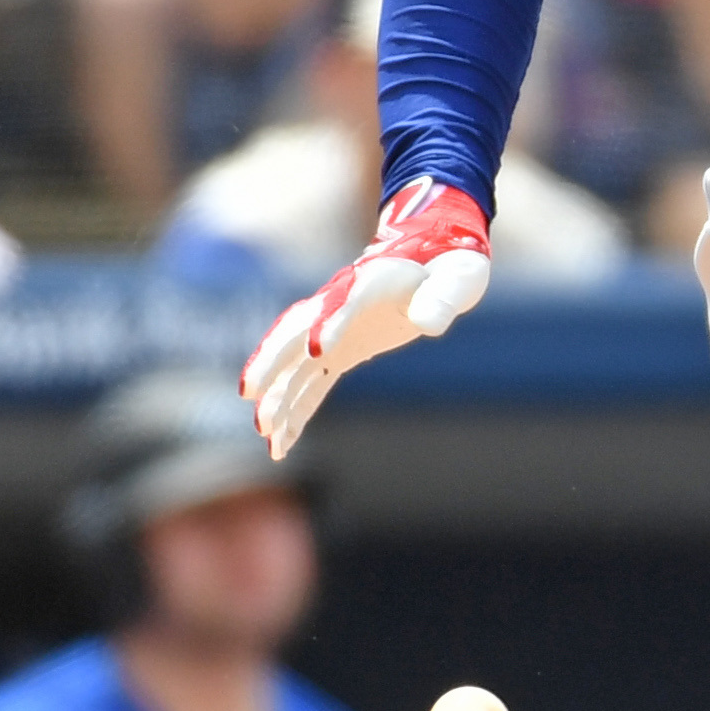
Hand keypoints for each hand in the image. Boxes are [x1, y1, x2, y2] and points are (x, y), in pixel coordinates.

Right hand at [242, 178, 490, 456]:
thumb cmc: (447, 269)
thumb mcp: (458, 277)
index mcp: (370, 281)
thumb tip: (426, 323)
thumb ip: (443, 297)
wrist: (433, 264)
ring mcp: (333, 330)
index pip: (343, 301)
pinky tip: (280, 446)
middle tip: (251, 393)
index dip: (330, 323)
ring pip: (294, 364)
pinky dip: (294, 412)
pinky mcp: (338, 352)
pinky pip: (309, 384)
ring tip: (265, 435)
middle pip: (295, 331)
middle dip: (272, 362)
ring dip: (277, 397)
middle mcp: (339, 305)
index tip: (318, 351)